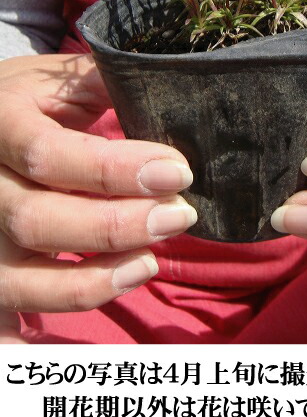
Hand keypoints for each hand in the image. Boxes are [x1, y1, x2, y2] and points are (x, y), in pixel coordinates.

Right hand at [0, 54, 196, 342]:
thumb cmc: (22, 102)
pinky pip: (2, 319)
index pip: (51, 156)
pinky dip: (34, 336)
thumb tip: (167, 88)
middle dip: (117, 225)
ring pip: (20, 278)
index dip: (118, 169)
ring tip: (149, 263)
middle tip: (179, 215)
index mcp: (1, 125)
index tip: (178, 171)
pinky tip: (88, 329)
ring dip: (93, 280)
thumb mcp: (54, 80)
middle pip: (37, 221)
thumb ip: (102, 84)